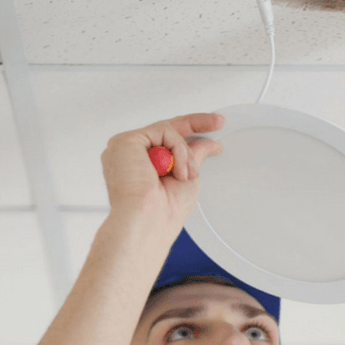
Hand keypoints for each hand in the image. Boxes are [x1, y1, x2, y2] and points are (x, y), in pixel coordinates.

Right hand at [102, 112, 224, 232]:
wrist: (149, 222)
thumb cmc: (164, 212)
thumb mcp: (188, 178)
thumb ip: (193, 156)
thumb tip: (208, 143)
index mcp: (140, 165)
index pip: (165, 140)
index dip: (192, 129)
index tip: (215, 126)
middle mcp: (130, 155)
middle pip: (165, 129)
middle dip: (196, 123)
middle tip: (218, 122)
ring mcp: (125, 148)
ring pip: (167, 131)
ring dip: (185, 153)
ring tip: (186, 175)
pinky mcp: (125, 142)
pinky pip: (162, 131)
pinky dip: (177, 149)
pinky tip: (176, 169)